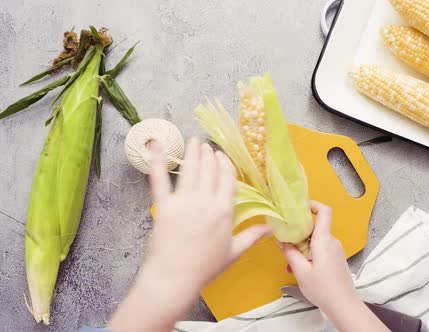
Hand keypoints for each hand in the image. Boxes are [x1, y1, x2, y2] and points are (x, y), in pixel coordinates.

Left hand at [145, 139, 270, 290]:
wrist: (175, 278)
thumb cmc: (205, 267)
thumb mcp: (233, 252)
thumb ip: (252, 236)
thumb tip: (273, 229)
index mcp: (224, 211)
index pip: (227, 179)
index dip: (225, 164)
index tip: (221, 156)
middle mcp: (205, 201)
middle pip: (209, 170)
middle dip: (209, 155)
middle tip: (207, 145)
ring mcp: (183, 201)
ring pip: (190, 170)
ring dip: (193, 153)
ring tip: (194, 141)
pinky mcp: (163, 206)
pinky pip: (159, 179)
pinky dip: (156, 161)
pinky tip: (156, 145)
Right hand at [280, 201, 388, 331]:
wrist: (344, 306)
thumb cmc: (323, 289)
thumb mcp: (300, 271)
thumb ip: (290, 253)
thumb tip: (281, 240)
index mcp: (324, 240)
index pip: (324, 211)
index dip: (313, 204)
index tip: (298, 207)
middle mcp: (332, 242)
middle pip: (314, 227)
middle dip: (299, 234)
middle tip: (286, 245)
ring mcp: (335, 250)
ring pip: (315, 241)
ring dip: (302, 249)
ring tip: (291, 265)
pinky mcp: (336, 259)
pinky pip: (320, 250)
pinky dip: (309, 255)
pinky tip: (301, 270)